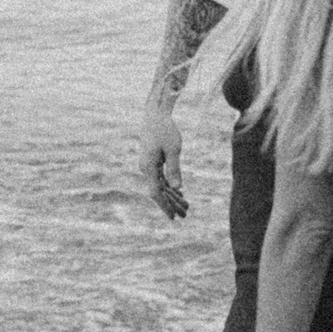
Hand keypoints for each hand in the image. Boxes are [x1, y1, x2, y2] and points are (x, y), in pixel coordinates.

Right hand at [139, 103, 187, 219]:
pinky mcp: (152, 161)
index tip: (173, 218)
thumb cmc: (165, 129)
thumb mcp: (173, 149)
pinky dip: (170, 186)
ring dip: (172, 196)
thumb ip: (174, 169)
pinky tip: (179, 192)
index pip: (156, 193)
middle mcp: (146, 168)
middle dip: (172, 204)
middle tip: (185, 215)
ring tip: (186, 206)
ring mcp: (148, 165)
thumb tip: (178, 187)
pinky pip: (161, 178)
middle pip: (159, 191)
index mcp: (149, 167)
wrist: (155, 114)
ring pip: (160, 185)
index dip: (165, 206)